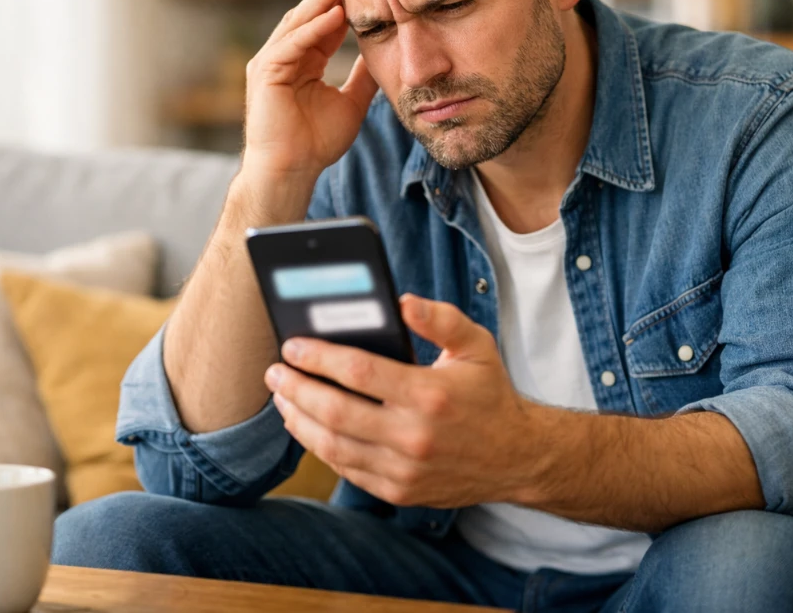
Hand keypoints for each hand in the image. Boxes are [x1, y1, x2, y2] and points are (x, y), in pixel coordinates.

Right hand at [242, 0, 377, 181]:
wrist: (291, 171)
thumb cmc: (315, 144)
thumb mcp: (351, 103)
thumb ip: (363, 78)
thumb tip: (386, 56)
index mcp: (302, 61)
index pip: (325, 23)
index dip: (345, 3)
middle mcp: (284, 56)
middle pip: (310, 15)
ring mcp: (271, 62)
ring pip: (299, 23)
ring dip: (323, 1)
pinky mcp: (266, 72)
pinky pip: (291, 43)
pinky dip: (312, 29)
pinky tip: (334, 15)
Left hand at [264, 294, 539, 507]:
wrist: (517, 458)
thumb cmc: (490, 394)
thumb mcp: (477, 345)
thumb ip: (440, 319)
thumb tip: (402, 301)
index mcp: (429, 395)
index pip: (358, 372)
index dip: (317, 357)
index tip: (292, 345)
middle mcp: (414, 436)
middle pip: (335, 411)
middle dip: (296, 389)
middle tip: (275, 372)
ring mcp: (404, 470)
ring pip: (333, 446)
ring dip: (299, 420)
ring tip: (283, 398)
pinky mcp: (398, 491)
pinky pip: (347, 469)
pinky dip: (321, 447)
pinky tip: (308, 426)